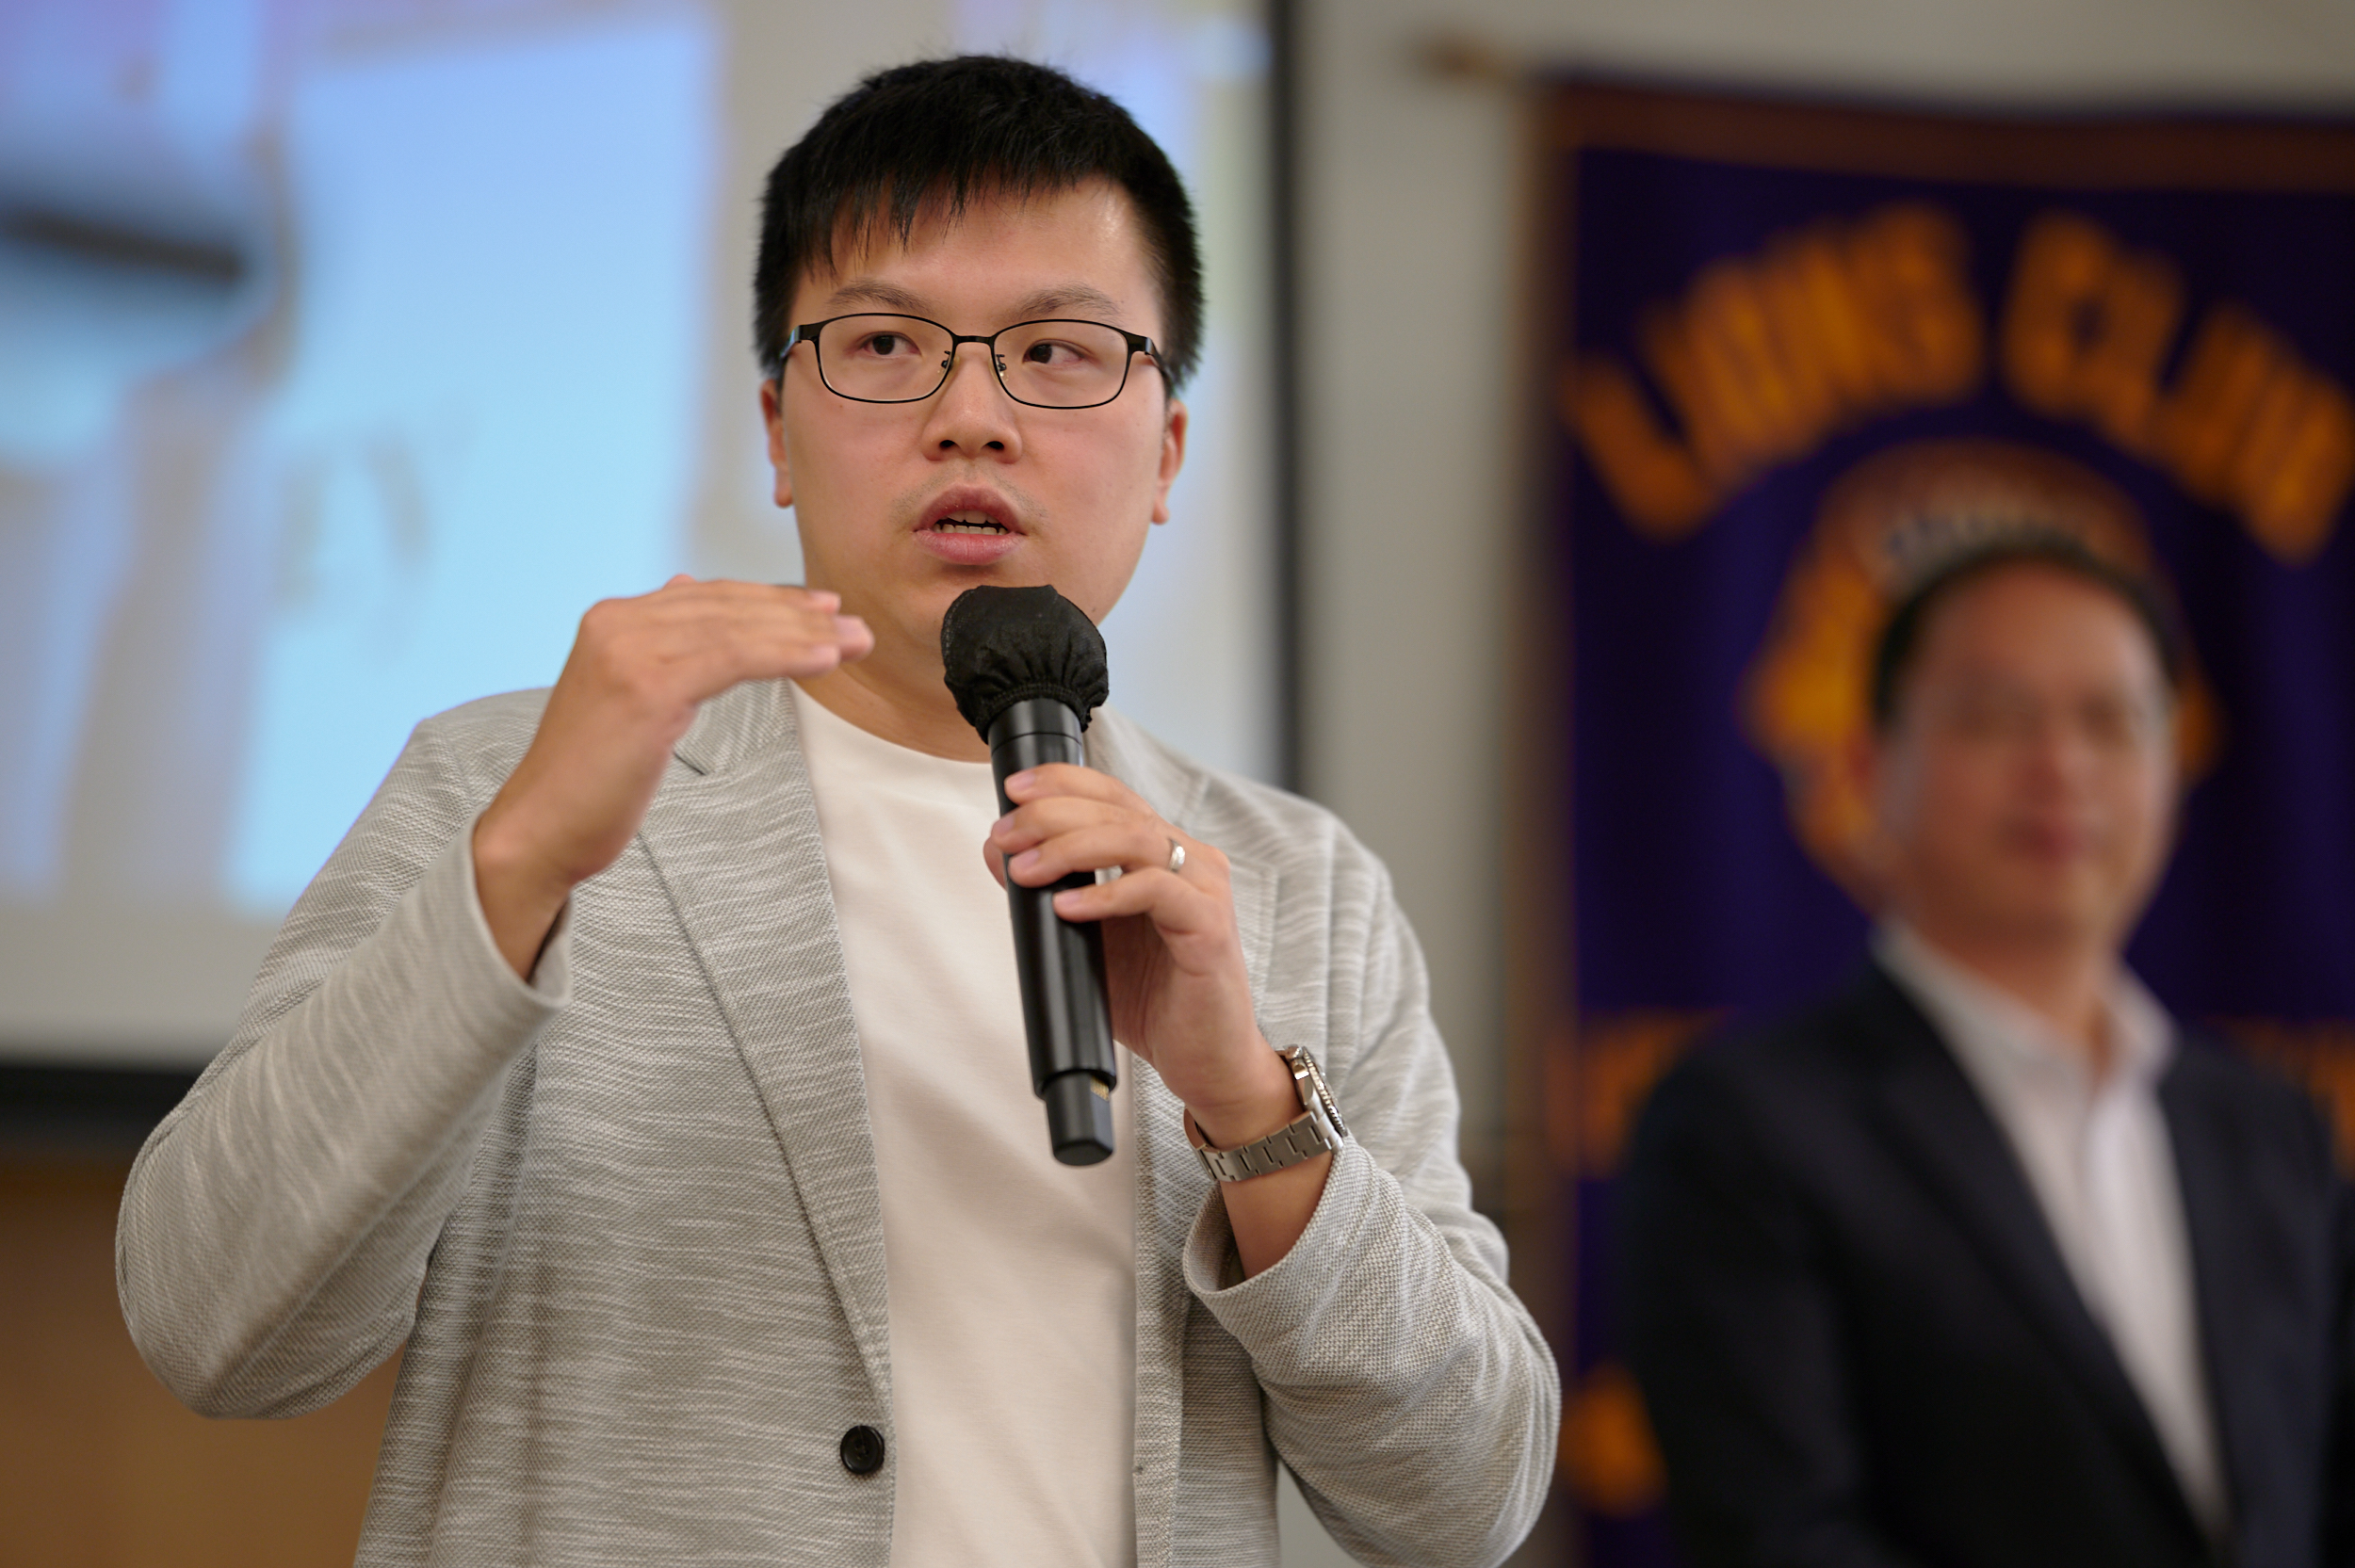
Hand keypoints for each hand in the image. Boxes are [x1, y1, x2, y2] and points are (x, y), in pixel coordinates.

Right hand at [474, 576, 871, 975]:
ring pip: (738, 629)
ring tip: (858, 643)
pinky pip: (736, 658)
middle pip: (728, 607)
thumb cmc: (589, 777)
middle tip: (855, 625)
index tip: (823, 610)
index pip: (708, 597)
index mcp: (611, 619)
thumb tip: (687, 587)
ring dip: (806, 635)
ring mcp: (629, 650)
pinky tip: (826, 661)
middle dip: (799, 614)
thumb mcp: (622, 694)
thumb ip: (655, 643)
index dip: (771, 599)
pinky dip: (787, 655)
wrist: (540, 827)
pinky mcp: (648, 687)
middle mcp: (617, 622)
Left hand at [983, 765, 1297, 1146]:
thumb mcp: (1087, 939)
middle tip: (1006, 836)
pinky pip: (1155, 891)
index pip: (1113, 796)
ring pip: (1136, 839)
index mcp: (1163, 854)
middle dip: (1053, 813)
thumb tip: (997, 851)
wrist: (1204, 1060)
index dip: (1063, 782)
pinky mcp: (1210, 928)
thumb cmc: (1154, 1000)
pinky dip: (1105, 895)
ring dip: (1070, 847)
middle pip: (1120, 809)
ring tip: (1026, 870)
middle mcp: (1190, 860)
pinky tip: (1067, 907)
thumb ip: (1051, 891)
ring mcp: (1205, 890)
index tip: (1013, 789)